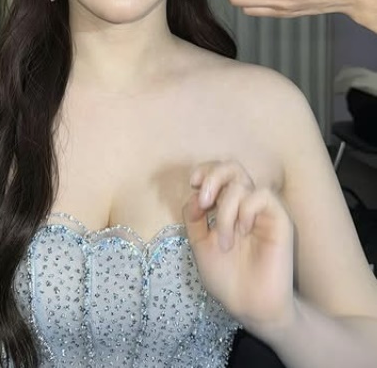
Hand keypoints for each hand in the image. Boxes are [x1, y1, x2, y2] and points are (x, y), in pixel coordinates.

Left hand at [184, 160, 294, 336]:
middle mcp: (244, 204)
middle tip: (205, 202)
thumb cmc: (226, 277)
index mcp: (226, 206)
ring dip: (225, 212)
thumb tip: (194, 195)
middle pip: (232, 167)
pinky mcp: (279, 219)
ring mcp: (262, 211)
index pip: (218, 172)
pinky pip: (261, 196)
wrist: (249, 306)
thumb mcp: (199, 243)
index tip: (192, 183)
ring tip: (225, 242)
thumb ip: (193, 216)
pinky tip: (243, 231)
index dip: (204, 170)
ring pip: (241, 184)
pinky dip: (245, 210)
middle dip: (213, 176)